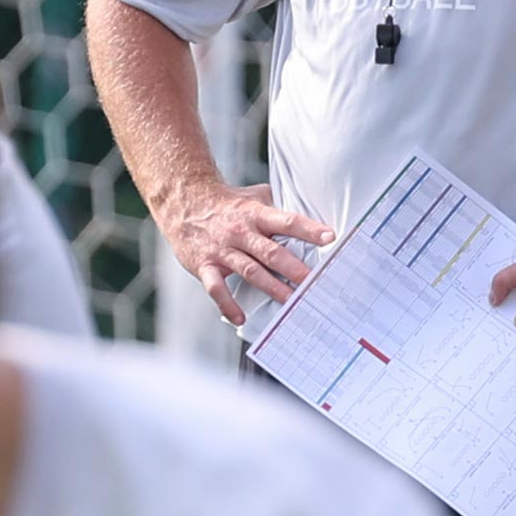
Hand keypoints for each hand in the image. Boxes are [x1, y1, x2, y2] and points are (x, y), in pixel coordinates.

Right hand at [158, 181, 335, 327]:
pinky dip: (227, 304)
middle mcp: (241, 232)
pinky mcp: (205, 265)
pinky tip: (240, 318)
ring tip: (292, 302)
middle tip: (314, 283)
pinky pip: (216, 288)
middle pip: (272, 252)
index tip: (330, 238)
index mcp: (256, 214)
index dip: (309, 229)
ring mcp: (223, 250)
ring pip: (251, 271)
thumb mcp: (254, 196)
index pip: (287, 221)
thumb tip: (311, 208)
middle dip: (295, 269)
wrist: (185, 203)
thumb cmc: (226, 203)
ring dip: (273, 288)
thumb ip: (278, 206)